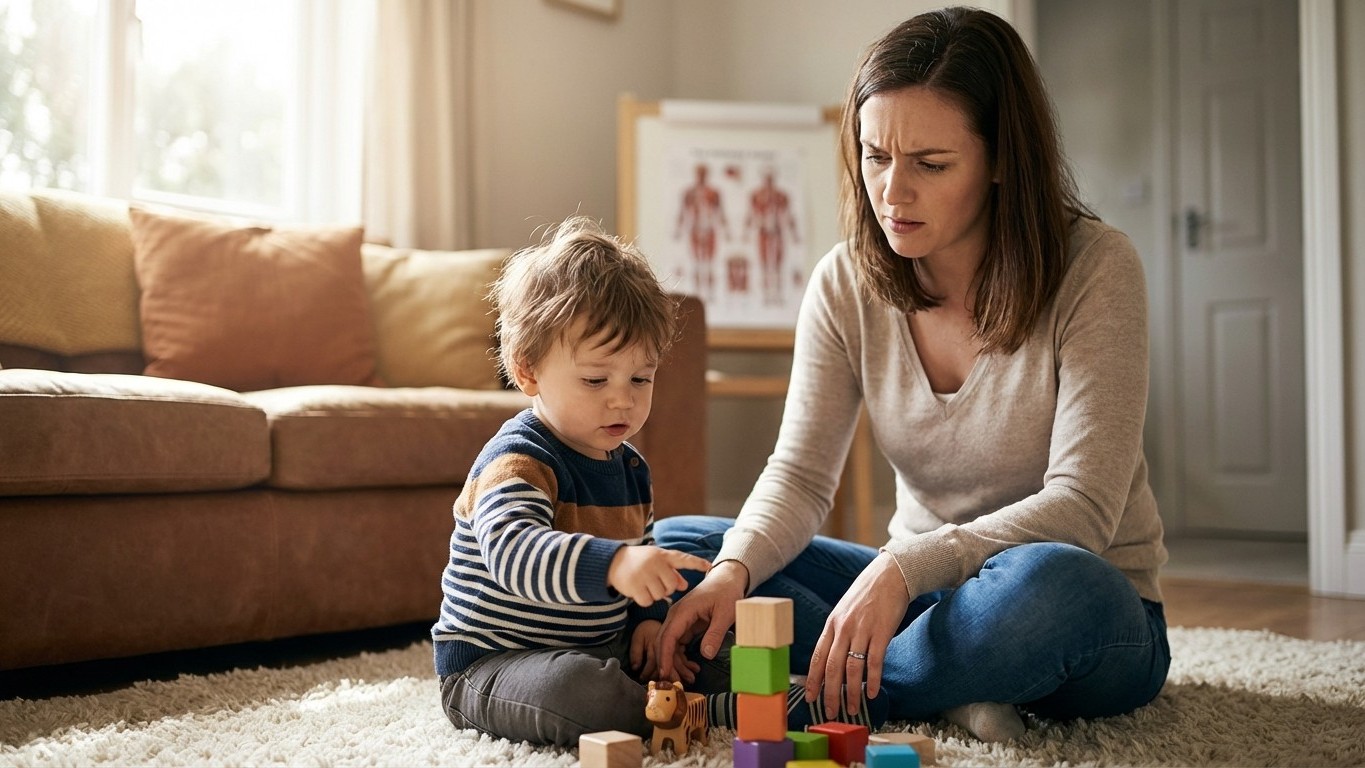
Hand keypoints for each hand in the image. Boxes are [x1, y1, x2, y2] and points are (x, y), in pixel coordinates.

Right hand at [607, 545, 710, 606]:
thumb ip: (672, 572)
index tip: (710, 566)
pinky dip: (644, 600)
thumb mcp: (656, 562)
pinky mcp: (634, 585)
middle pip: (672, 585)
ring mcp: (644, 573)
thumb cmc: (640, 562)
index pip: (683, 558)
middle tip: (656, 583)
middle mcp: (655, 563)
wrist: (612, 561)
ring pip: (660, 595)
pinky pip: (648, 601)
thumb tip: (684, 586)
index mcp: (663, 555)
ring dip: (655, 594)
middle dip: (666, 589)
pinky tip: (638, 591)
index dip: (697, 563)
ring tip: (645, 584)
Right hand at [655, 559, 747, 680]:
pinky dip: (682, 658)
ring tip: (688, 679)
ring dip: (676, 664)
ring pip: (670, 647)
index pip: (668, 636)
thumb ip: (715, 633)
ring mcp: (679, 621)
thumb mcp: (725, 612)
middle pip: (665, 643)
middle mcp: (676, 616)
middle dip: (668, 664)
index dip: (665, 657)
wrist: (727, 578)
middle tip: (676, 683)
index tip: (665, 673)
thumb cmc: (726, 591)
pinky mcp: (685, 626)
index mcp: (683, 611)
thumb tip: (706, 654)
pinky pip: (678, 645)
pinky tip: (692, 668)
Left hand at [807, 551, 908, 716]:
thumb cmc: (867, 595)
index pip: (818, 657)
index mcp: (832, 624)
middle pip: (832, 668)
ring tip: (853, 709)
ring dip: (851, 693)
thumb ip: (838, 633)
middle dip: (829, 693)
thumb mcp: (845, 611)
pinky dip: (872, 680)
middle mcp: (843, 628)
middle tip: (830, 712)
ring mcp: (862, 630)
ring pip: (852, 668)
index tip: (809, 698)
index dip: (813, 680)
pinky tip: (872, 693)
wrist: (890, 575)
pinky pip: (874, 661)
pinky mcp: (881, 631)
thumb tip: (833, 658)